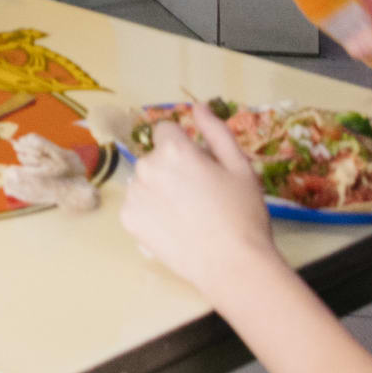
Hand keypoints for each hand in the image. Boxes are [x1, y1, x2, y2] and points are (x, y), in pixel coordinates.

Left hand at [122, 104, 281, 293]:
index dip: (185, 147)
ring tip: (189, 216)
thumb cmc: (243, 215)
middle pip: (156, 158)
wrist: (234, 266)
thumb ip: (216, 132)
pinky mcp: (128, 219)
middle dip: (173, 169)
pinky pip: (138, 206)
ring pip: (145, 182)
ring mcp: (134, 194)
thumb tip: (197, 106)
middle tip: (201, 197)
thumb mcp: (241, 167)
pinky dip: (151, 213)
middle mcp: (146, 166)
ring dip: (160, 190)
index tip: (201, 168)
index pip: (167, 130)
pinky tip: (174, 229)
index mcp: (173, 150)